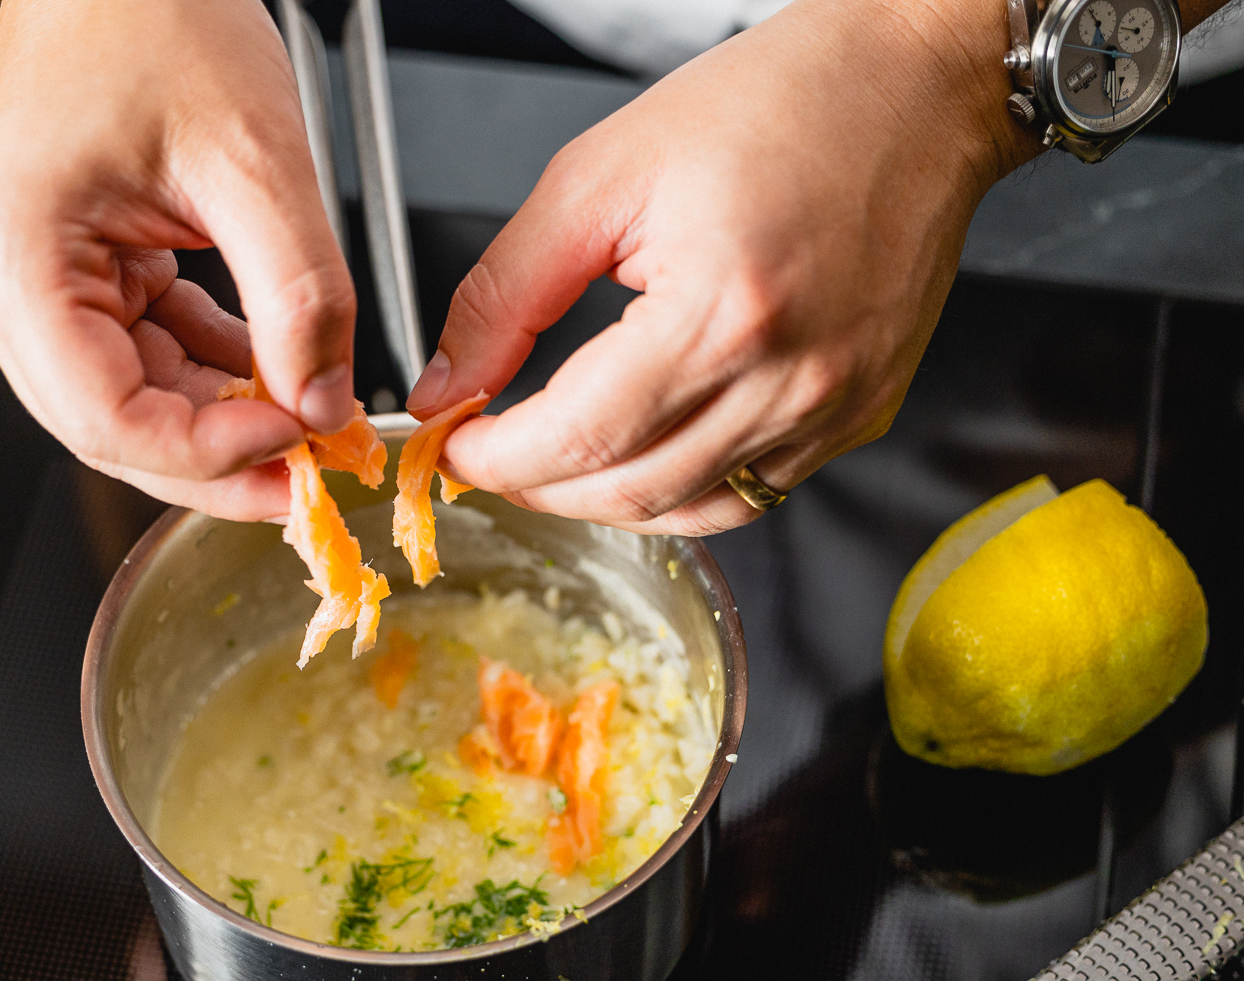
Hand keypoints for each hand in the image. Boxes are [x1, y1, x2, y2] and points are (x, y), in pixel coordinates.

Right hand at [0, 0, 355, 520]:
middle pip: (115, 428)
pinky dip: (217, 370)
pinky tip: (277, 369)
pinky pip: (149, 354)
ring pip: (137, 401)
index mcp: (15, 258)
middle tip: (313, 473)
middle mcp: (4, 283)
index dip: (209, 455)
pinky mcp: (78, 273)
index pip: (107, 419)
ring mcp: (37, 282)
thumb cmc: (152, 10)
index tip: (298, 447)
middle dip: (221, 457)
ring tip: (310, 418)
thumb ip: (299, 297)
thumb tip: (322, 403)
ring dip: (226, 418)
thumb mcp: (254, 159)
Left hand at [410, 0, 1036, 535]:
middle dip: (535, 487)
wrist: (916, 88)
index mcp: (722, 309)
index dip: (496, 459)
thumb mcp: (601, 175)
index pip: (578, 438)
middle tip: (491, 453)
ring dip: (601, 500)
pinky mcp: (862, 414)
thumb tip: (448, 383)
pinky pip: (752, 493)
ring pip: (687, 510)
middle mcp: (791, 376)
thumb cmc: (778, 103)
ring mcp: (836, 406)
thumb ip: (507, 293)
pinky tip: (643, 453)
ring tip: (556, 457)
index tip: (452, 444)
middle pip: (628, 492)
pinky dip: (679, 491)